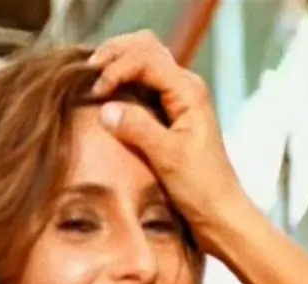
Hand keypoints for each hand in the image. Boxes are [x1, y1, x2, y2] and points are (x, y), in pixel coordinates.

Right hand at [88, 31, 249, 247]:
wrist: (220, 211)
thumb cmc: (201, 187)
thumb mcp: (167, 157)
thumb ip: (137, 128)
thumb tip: (105, 108)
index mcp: (188, 91)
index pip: (146, 58)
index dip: (116, 68)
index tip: (95, 91)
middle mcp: (185, 87)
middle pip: (146, 48)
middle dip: (115, 54)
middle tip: (87, 71)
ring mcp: (179, 99)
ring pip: (145, 61)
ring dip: (118, 63)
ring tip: (92, 78)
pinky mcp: (171, 113)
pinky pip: (144, 83)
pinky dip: (123, 81)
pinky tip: (106, 93)